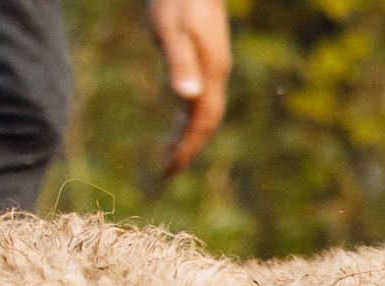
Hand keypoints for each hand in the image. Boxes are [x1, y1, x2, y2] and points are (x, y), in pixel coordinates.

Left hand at [148, 0, 231, 171]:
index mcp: (210, 75)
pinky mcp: (206, 59)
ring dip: (189, 134)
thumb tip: (186, 97)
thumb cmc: (177, 0)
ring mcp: (213, 68)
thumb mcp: (170, 30)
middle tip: (168, 169)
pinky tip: (178, 117)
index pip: (201, 122)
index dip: (186, 147)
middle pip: (207, 123)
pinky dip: (189, 115)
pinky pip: (201, 98)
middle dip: (188, 148)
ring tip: (170, 151)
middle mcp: (216, 76)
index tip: (169, 169)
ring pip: (204, 112)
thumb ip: (179, 63)